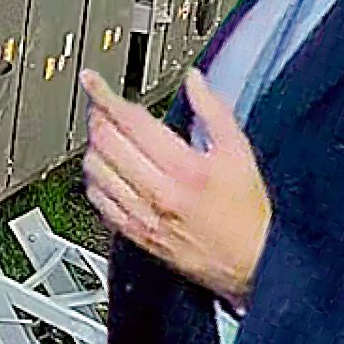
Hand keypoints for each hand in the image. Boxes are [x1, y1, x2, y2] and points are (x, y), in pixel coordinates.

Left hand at [79, 69, 270, 310]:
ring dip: (94, 147)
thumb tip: (194, 81)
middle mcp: (157, 192)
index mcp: (182, 168)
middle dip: (98, 118)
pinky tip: (108, 172)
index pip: (129, 122)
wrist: (251, 262)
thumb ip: (214, 111)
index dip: (104, 96)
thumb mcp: (239, 152)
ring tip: (106, 137)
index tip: (92, 81)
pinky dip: (96, 180)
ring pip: (95, 171)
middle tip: (102, 107)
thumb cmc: (247, 211)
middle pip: (105, 143)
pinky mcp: (135, 234)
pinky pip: (98, 201)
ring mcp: (142, 216)